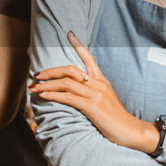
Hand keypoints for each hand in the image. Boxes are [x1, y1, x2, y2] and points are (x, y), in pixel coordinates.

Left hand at [29, 31, 158, 152]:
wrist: (131, 131)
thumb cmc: (116, 119)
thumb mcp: (106, 100)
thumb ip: (93, 92)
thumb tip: (77, 91)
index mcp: (102, 81)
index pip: (89, 58)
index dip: (79, 46)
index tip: (69, 34)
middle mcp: (98, 84)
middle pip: (70, 70)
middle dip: (50, 71)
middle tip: (37, 75)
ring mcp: (95, 94)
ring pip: (66, 83)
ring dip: (46, 85)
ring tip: (33, 88)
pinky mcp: (92, 107)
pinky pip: (68, 97)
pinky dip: (53, 95)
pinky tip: (43, 96)